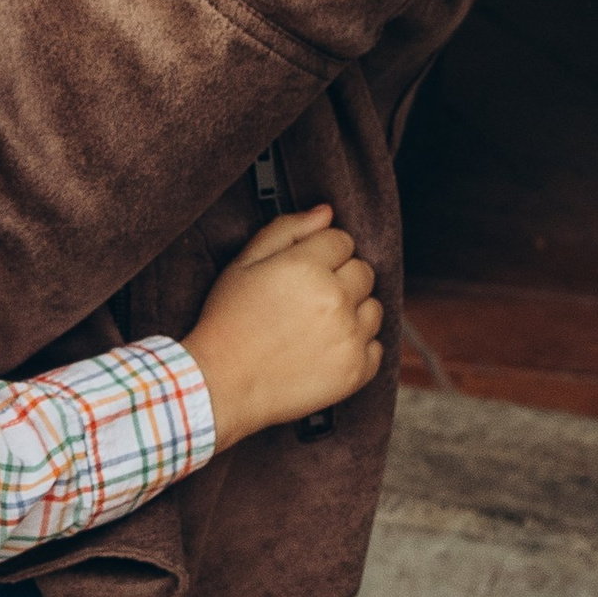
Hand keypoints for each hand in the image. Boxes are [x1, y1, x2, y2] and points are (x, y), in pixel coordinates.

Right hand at [180, 205, 382, 449]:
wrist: (221, 383)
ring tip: (317, 325)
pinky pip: (376, 347)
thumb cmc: (228, 322)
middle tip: (308, 298)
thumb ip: (287, 230)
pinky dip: (357, 347)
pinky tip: (326, 349)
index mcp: (307, 267)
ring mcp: (349, 337)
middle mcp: (335, 299)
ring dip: (353, 312)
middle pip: (363, 271)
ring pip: (374, 308)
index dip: (321, 252)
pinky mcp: (356, 370)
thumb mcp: (243, 264)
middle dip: (341, 278)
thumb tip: (325, 213)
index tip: (304, 270)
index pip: (342, 240)